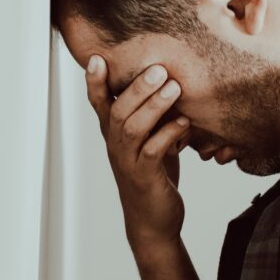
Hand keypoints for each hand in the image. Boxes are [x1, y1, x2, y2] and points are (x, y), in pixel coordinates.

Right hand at [84, 55, 191, 254]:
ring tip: (174, 87)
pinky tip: (184, 121)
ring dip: (153, 106)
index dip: (95, 83)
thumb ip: (155, 116)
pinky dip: (168, 134)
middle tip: (158, 68)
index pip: (99, 105)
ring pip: (133, 129)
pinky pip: (153, 152)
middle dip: (136, 87)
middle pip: (118, 111)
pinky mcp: (145, 178)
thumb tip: (172, 82)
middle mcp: (116, 147)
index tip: (97, 58)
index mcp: (113, 135)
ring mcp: (128, 163)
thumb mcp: (151, 140)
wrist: (153, 221)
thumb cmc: (154, 175)